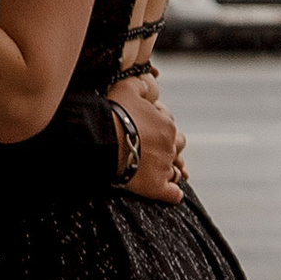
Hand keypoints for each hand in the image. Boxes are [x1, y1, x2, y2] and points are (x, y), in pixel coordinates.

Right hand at [112, 76, 185, 205]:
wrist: (103, 140)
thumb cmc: (115, 113)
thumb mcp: (127, 88)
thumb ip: (140, 86)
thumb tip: (147, 85)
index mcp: (166, 125)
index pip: (168, 124)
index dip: (156, 124)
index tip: (141, 126)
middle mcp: (169, 146)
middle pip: (176, 146)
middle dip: (167, 146)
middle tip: (150, 148)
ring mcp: (164, 167)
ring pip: (175, 170)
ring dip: (169, 169)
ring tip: (155, 170)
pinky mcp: (156, 187)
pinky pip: (173, 194)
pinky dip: (173, 193)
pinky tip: (169, 192)